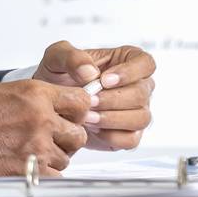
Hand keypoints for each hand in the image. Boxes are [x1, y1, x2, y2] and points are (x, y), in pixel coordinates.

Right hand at [0, 80, 92, 176]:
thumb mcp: (5, 93)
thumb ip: (36, 99)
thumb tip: (58, 108)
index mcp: (35, 94)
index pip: (81, 101)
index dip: (78, 112)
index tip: (71, 118)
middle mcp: (41, 118)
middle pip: (79, 133)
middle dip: (67, 139)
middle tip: (52, 141)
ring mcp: (37, 146)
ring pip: (66, 158)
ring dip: (53, 158)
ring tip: (30, 155)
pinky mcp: (29, 171)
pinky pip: (53, 177)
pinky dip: (43, 176)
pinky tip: (26, 169)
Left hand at [33, 41, 156, 150]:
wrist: (52, 105)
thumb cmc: (59, 76)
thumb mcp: (57, 57)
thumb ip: (72, 57)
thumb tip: (90, 73)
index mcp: (128, 60)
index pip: (146, 63)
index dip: (130, 72)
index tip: (105, 80)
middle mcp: (138, 85)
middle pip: (142, 93)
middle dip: (113, 100)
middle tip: (90, 102)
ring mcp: (137, 110)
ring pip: (141, 118)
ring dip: (112, 119)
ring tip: (87, 117)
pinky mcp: (129, 133)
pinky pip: (131, 139)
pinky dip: (112, 136)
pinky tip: (93, 129)